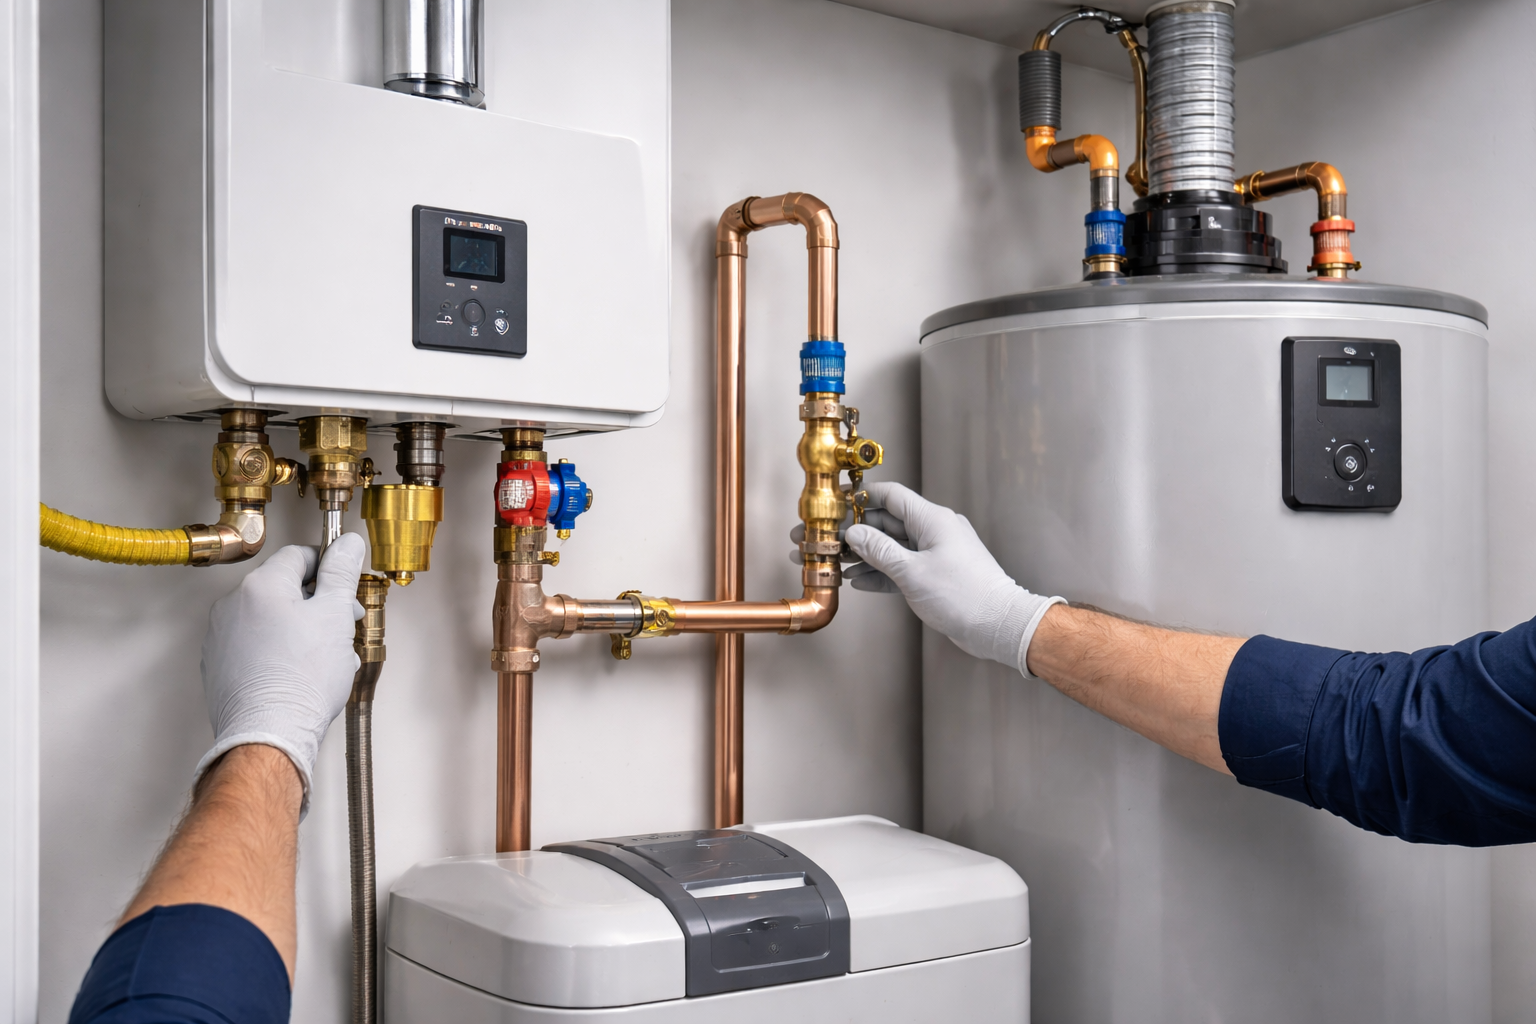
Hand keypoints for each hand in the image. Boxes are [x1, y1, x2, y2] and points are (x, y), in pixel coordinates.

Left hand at [195, 535, 366, 812]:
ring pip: (270, 619)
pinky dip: (277, 652)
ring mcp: (221, 637)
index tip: (345, 585)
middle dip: (318, 604)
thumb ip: (341, 572)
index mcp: (261, 586)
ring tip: (324, 658)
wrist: (269, 734)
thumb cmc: (302, 680)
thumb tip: (347, 543)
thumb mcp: (335, 616)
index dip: (329, 567)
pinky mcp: (218, 666)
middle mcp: (233, 605)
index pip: (300, 555)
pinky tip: (299, 674)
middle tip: (343, 627)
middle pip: (284, 589)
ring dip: (299, 629)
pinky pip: (254, 647)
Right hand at [844, 482, 1063, 676]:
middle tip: (832, 541)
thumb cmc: (964, 596)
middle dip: (859, 531)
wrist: (997, 625)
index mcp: (932, 520)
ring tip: (841, 563)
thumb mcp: (912, 572)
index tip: (840, 505)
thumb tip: (855, 533)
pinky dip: (883, 572)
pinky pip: (904, 567)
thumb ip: (879, 551)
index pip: (892, 496)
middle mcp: (935, 531)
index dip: (864, 497)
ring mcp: (937, 553)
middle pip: (889, 522)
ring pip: (894, 547)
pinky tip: (861, 581)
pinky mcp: (936, 574)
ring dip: (868, 555)